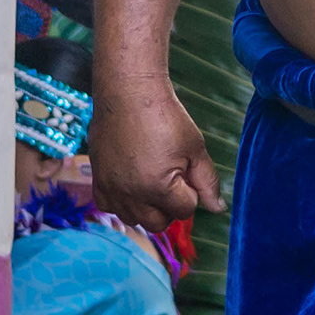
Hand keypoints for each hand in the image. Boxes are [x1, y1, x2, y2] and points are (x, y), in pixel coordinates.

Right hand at [90, 79, 221, 227]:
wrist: (128, 91)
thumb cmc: (164, 116)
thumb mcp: (195, 148)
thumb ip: (207, 182)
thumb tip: (218, 208)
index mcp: (159, 187)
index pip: (185, 210)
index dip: (191, 191)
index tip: (185, 168)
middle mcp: (131, 193)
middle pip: (159, 222)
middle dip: (171, 205)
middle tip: (172, 176)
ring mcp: (111, 188)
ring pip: (134, 219)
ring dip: (147, 207)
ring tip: (152, 179)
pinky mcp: (97, 179)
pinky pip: (109, 207)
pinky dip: (122, 202)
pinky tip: (131, 182)